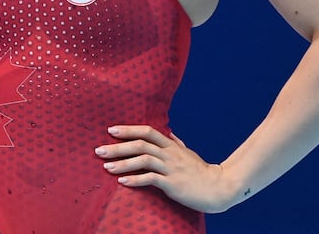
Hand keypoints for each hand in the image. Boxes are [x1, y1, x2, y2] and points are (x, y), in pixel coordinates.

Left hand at [95, 125, 240, 213]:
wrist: (220, 188)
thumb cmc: (202, 172)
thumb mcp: (189, 154)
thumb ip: (177, 144)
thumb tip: (170, 134)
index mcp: (171, 146)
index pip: (147, 131)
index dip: (128, 129)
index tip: (111, 130)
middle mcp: (170, 154)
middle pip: (140, 145)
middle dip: (118, 147)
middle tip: (99, 150)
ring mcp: (171, 168)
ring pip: (143, 160)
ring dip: (122, 163)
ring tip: (106, 167)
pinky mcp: (173, 184)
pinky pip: (151, 179)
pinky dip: (135, 180)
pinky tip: (123, 182)